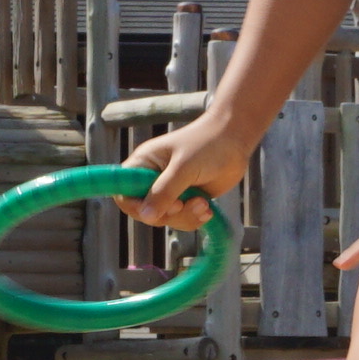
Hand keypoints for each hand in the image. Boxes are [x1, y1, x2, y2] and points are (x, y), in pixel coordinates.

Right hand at [128, 116, 248, 232]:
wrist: (235, 140)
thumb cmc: (207, 145)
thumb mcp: (184, 168)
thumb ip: (165, 191)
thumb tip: (146, 216)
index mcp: (143, 164)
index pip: (123, 192)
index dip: (135, 206)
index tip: (155, 209)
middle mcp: (152, 179)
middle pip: (145, 212)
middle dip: (167, 214)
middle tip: (186, 203)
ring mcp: (170, 190)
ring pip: (165, 219)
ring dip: (185, 217)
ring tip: (204, 204)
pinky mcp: (186, 199)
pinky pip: (182, 220)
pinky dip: (194, 218)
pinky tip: (208, 208)